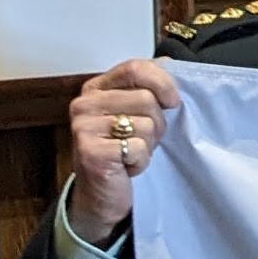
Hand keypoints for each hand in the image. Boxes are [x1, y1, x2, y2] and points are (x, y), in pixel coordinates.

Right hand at [61, 58, 182, 241]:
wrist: (102, 195)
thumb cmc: (122, 152)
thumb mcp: (134, 115)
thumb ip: (146, 89)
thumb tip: (169, 63)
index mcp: (96, 88)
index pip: (134, 68)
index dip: (162, 82)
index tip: (173, 102)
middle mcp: (84, 104)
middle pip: (146, 99)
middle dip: (157, 124)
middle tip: (143, 140)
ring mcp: (84, 127)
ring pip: (146, 125)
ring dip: (148, 145)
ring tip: (132, 153)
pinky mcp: (91, 152)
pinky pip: (138, 148)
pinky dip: (141, 162)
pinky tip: (127, 167)